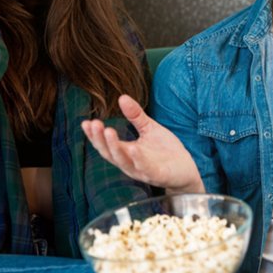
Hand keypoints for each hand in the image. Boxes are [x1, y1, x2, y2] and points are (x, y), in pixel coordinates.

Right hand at [82, 95, 203, 191]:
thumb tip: (122, 97)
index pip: (105, 145)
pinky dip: (139, 159)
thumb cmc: (165, 151)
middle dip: (99, 139)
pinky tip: (134, 148)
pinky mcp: (157, 175)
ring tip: (108, 131)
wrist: (186, 170)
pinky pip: (146, 168)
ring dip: (114, 147)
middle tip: (93, 124)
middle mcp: (130, 163)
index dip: (94, 135)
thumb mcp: (150, 129)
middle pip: (109, 154)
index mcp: (126, 152)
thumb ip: (136, 116)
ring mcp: (143, 171)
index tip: (85, 122)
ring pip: (123, 162)